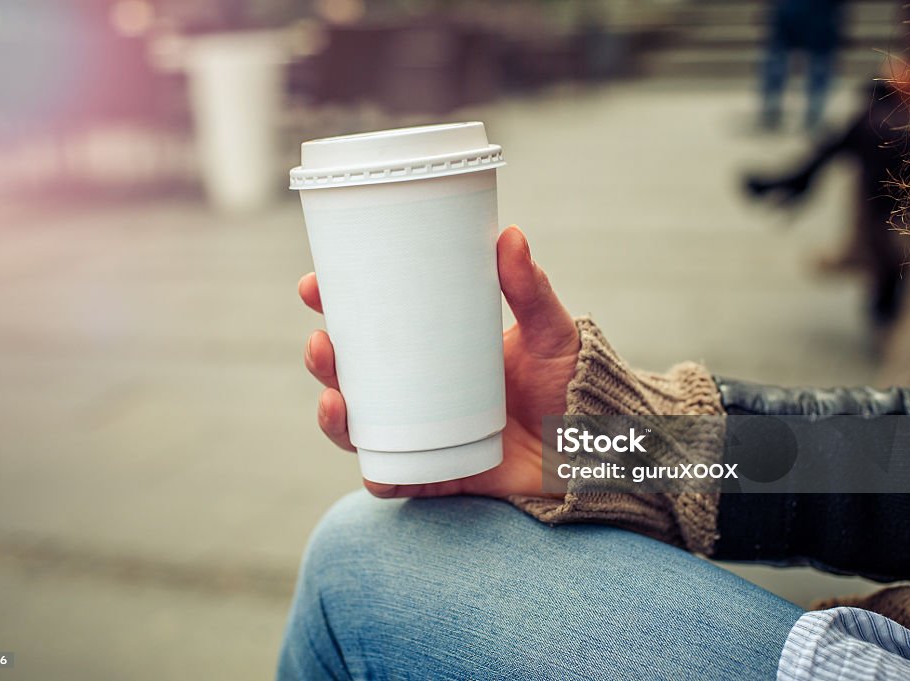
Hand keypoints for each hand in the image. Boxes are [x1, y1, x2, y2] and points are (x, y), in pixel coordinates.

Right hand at [299, 226, 580, 498]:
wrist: (596, 448)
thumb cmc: (568, 383)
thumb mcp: (549, 331)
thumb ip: (531, 289)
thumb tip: (509, 234)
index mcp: (432, 351)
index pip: (370, 327)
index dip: (334, 307)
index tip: (314, 286)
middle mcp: (417, 394)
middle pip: (352, 377)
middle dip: (324, 360)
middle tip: (322, 342)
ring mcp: (422, 437)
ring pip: (359, 429)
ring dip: (333, 415)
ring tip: (335, 396)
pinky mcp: (436, 477)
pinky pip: (392, 481)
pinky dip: (374, 475)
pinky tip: (366, 462)